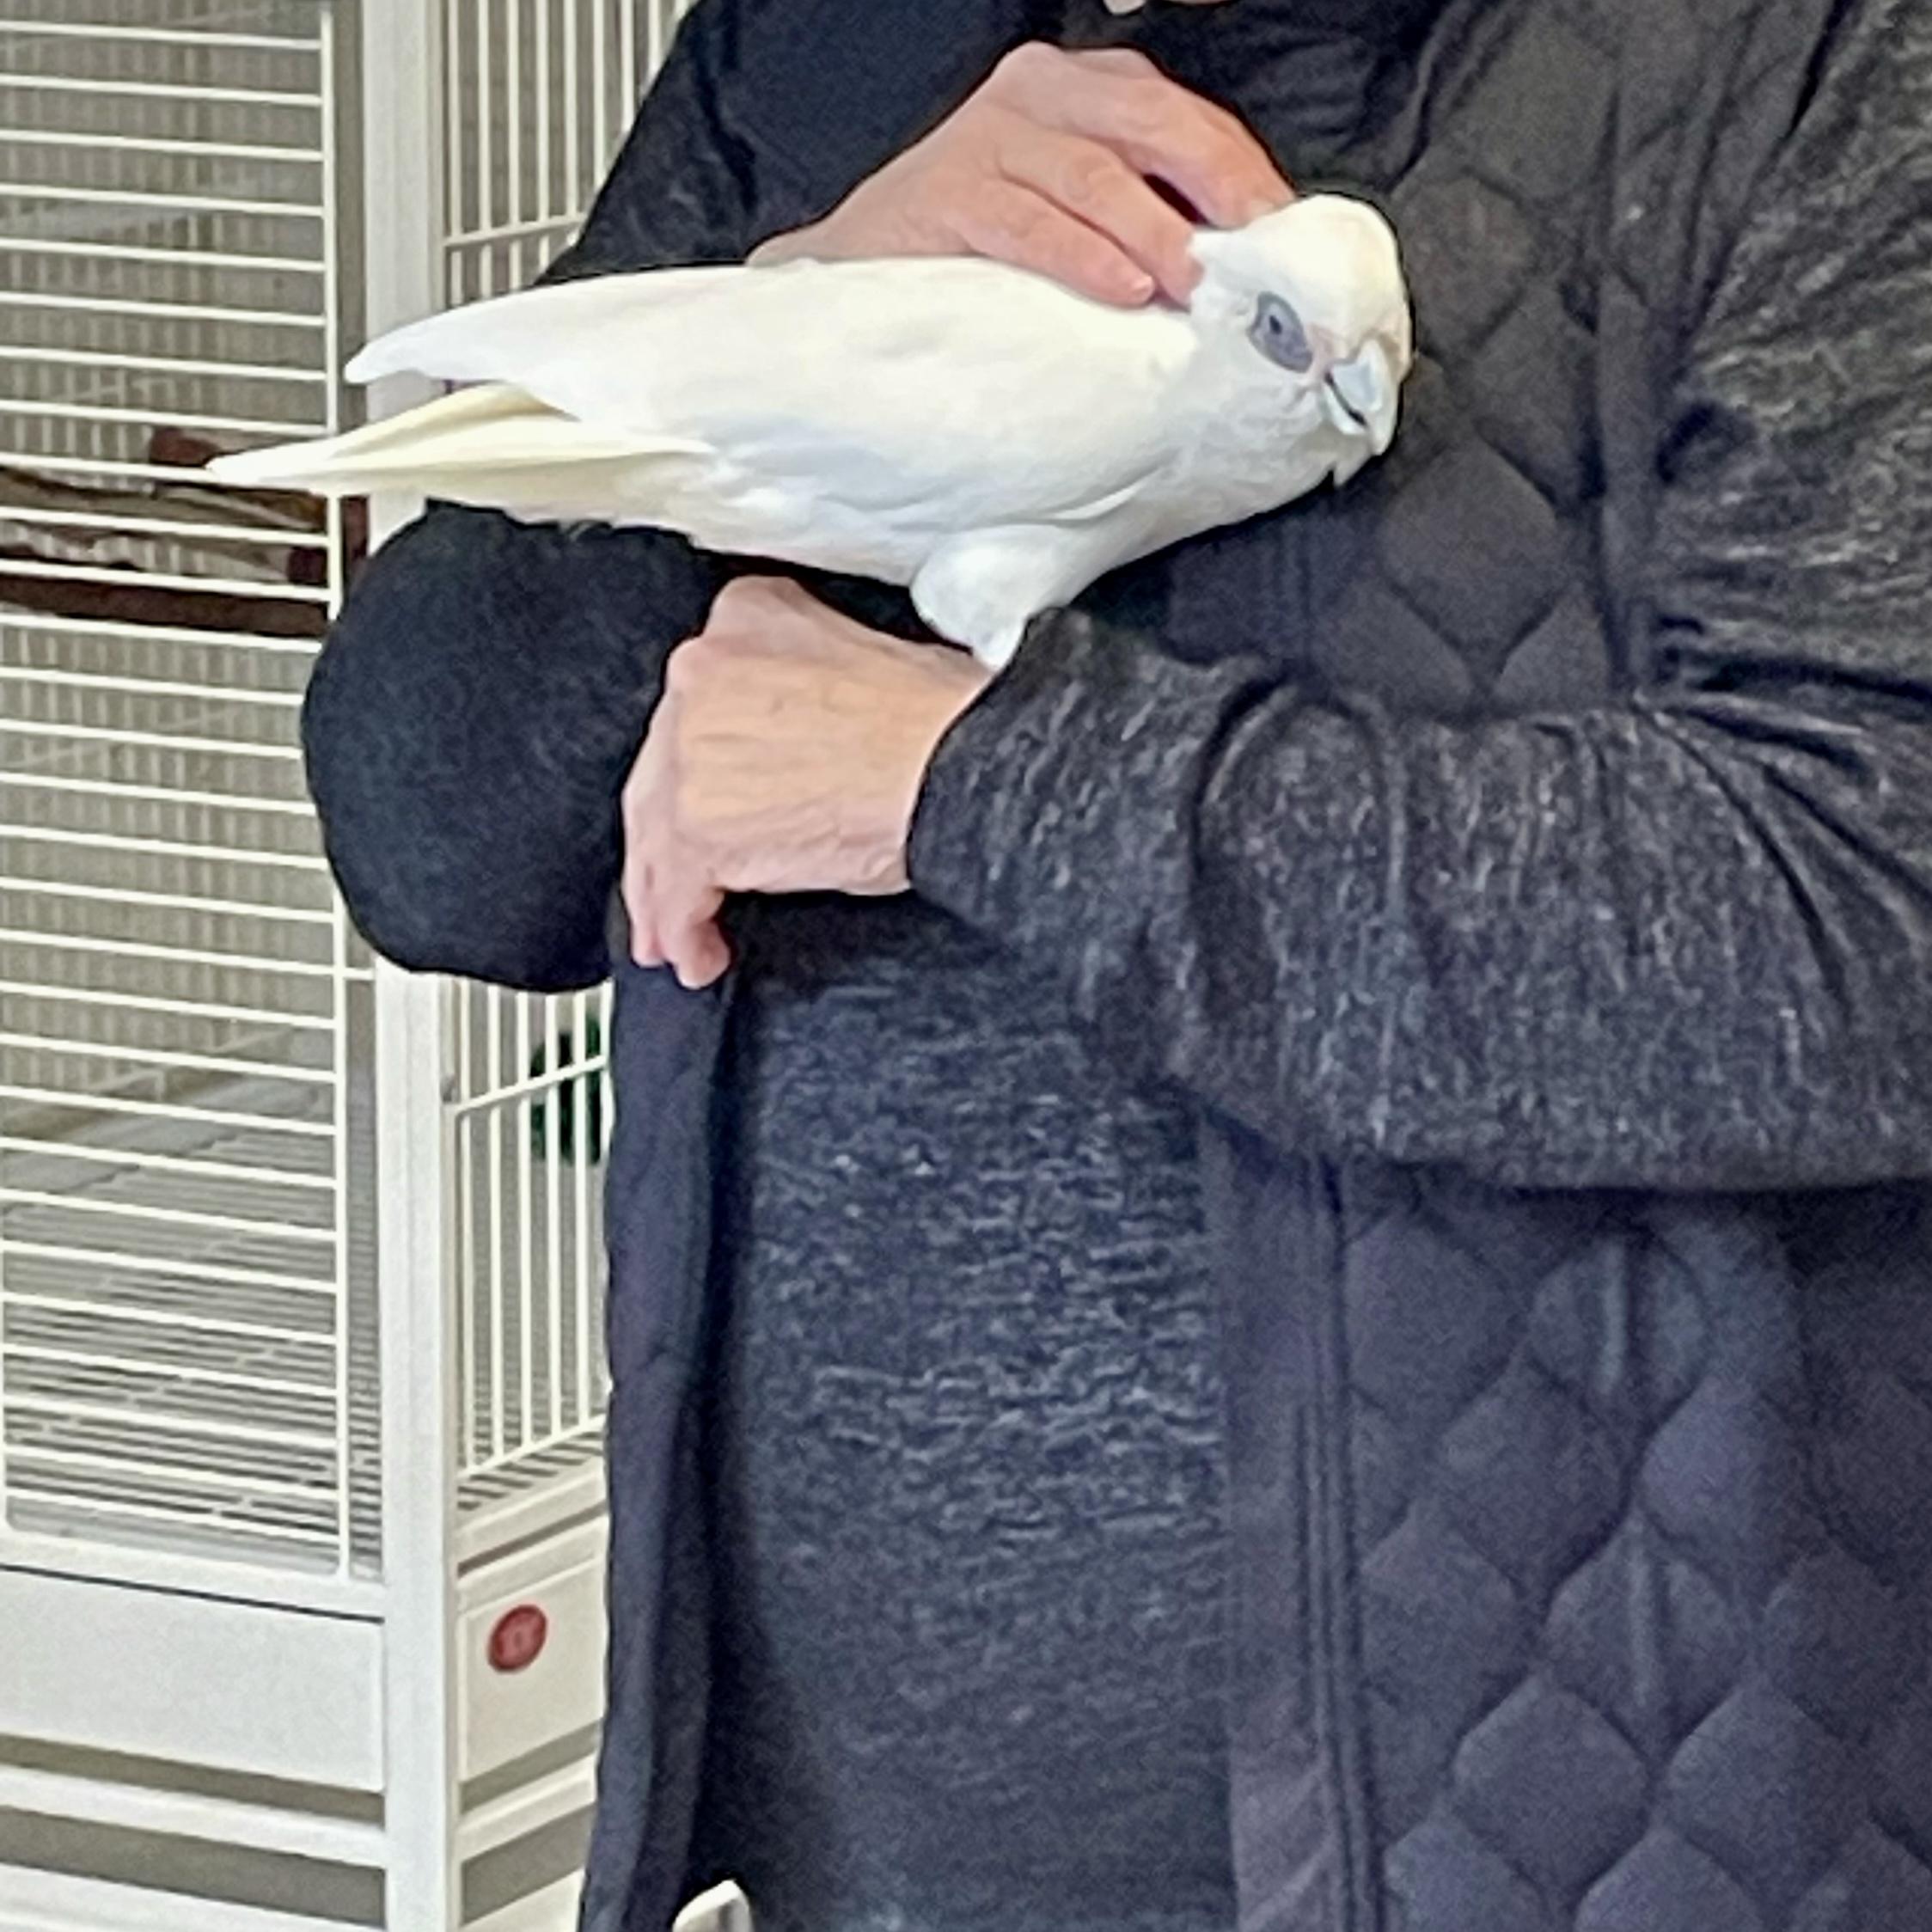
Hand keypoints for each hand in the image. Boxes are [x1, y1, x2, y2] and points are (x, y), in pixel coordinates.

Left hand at [623, 577, 993, 987]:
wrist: (956, 763)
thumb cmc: (940, 721)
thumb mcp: (863, 653)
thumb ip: (802, 680)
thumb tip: (797, 743)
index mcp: (744, 618)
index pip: (697, 700)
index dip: (695, 763)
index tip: (703, 796)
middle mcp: (701, 673)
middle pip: (661, 771)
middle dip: (663, 836)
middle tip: (668, 881)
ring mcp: (693, 750)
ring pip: (657, 835)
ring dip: (664, 896)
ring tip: (674, 939)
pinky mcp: (701, 825)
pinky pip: (678, 891)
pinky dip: (683, 931)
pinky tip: (701, 954)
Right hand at [746, 40, 1293, 306]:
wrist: (856, 278)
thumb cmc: (978, 258)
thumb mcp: (1077, 221)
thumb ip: (1148, 221)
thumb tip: (1238, 279)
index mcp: (1085, 93)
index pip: (1189, 121)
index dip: (1245, 180)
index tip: (1288, 244)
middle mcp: (1040, 94)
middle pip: (1153, 128)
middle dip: (1215, 196)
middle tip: (1256, 264)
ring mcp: (988, 136)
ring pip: (1095, 174)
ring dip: (1155, 234)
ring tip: (1191, 287)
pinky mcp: (947, 190)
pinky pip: (1029, 220)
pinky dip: (1082, 255)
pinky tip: (1121, 288)